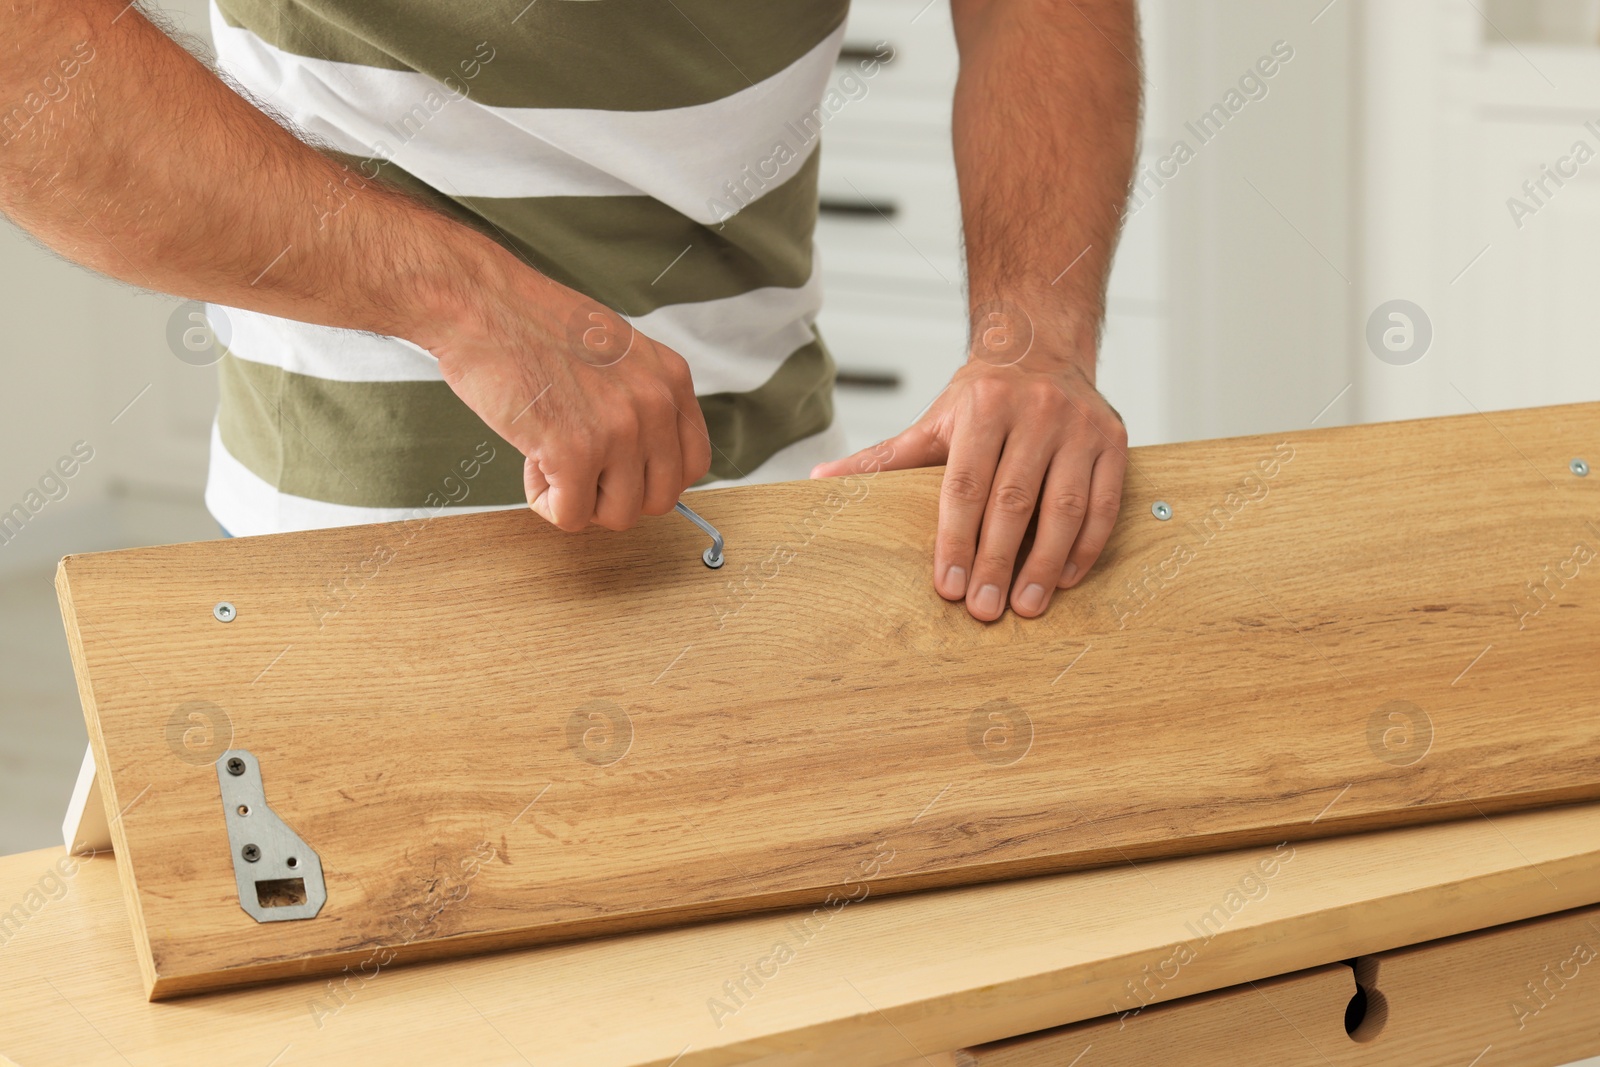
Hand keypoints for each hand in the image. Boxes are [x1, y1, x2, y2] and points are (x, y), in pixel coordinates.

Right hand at [420, 268, 711, 531]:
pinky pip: (572, 516)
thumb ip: (640, 398)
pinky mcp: (574, 452)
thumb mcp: (617, 349)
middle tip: (579, 466)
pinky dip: (547, 501)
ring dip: (581, 499)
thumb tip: (645, 453)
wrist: (480, 303)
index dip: (651, 477)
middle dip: (616, 494)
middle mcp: (655, 405)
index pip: (692, 463)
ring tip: (551, 457)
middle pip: (660, 499)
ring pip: (619, 515)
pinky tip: (531, 461)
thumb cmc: (532, 322)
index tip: (619, 468)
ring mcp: (619, 430)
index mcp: (670, 378)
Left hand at [812, 328, 1126, 621]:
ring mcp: (1080, 426)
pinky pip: (1103, 503)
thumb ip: (885, 458)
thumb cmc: (983, 397)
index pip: (966, 485)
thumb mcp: (933, 421)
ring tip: (1027, 606)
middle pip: (1013, 501)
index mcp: (985, 406)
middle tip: (984, 610)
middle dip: (996, 561)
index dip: (956, 540)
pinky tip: (1065, 579)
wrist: (1042, 348)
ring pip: (1064, 507)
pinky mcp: (1113, 441)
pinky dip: (1085, 546)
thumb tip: (821, 480)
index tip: (948, 587)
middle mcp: (1037, 411)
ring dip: (1045, 563)